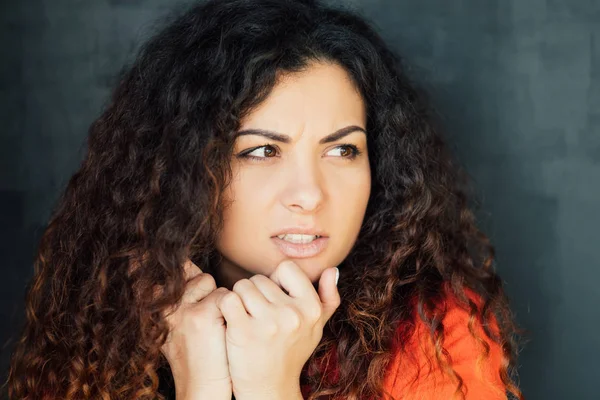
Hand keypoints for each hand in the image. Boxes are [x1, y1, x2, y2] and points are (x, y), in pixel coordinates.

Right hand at [160, 259, 231, 399]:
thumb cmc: (197, 359)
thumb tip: (186, 266)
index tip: (159, 257)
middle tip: (206, 319)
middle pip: (194, 275)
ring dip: (221, 301)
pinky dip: (232, 312)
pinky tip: (224, 332)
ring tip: (216, 329)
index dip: (170, 264)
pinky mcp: (201, 316)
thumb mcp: (177, 328)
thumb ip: (179, 299)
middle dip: (207, 290)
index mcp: (157, 311)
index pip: (161, 274)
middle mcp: (165, 307)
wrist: (202, 391)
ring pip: (211, 283)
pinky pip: (226, 296)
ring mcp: (182, 310)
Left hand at [217, 260, 340, 399]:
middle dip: (255, 293)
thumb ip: (329, 298)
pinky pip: (228, 299)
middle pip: (260, 278)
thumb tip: (333, 270)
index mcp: (312, 308)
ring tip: (246, 318)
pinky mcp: (243, 332)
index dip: (276, 280)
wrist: (270, 390)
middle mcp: (292, 314)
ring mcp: (268, 323)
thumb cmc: (292, 353)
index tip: (274, 299)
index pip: (286, 267)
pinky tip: (232, 320)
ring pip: (242, 286)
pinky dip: (226, 307)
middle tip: (258, 315)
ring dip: (239, 299)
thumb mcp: (317, 327)